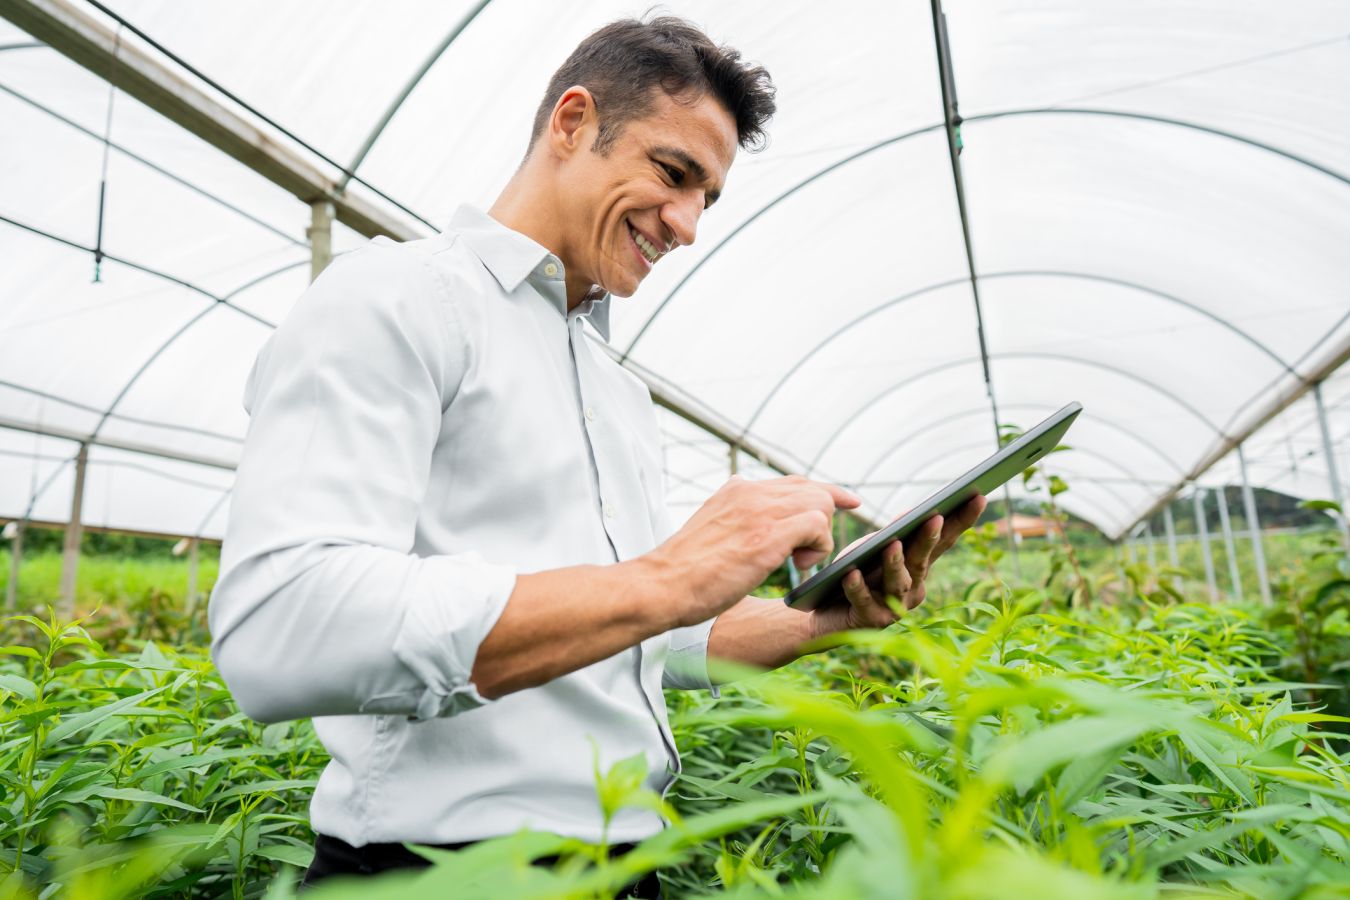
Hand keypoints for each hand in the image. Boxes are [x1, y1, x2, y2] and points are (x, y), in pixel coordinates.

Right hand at [649, 475, 860, 626]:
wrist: (662, 586)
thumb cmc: (684, 569)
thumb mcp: (710, 526)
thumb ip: (734, 513)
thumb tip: (749, 507)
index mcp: (736, 489)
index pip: (793, 481)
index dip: (824, 492)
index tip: (847, 501)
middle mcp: (750, 491)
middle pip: (813, 489)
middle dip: (825, 518)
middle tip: (809, 552)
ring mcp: (760, 511)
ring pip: (820, 504)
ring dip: (819, 536)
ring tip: (798, 561)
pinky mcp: (768, 536)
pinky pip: (818, 526)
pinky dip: (819, 547)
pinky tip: (799, 565)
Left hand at [809, 494, 986, 636]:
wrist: (823, 613)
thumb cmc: (853, 574)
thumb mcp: (871, 549)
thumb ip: (892, 535)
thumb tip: (909, 514)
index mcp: (919, 567)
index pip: (944, 541)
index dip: (962, 520)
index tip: (978, 496)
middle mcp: (913, 589)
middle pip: (922, 560)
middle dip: (929, 538)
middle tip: (936, 517)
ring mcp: (894, 608)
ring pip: (897, 583)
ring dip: (895, 563)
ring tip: (891, 545)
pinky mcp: (869, 622)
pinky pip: (863, 601)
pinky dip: (857, 587)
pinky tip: (851, 574)